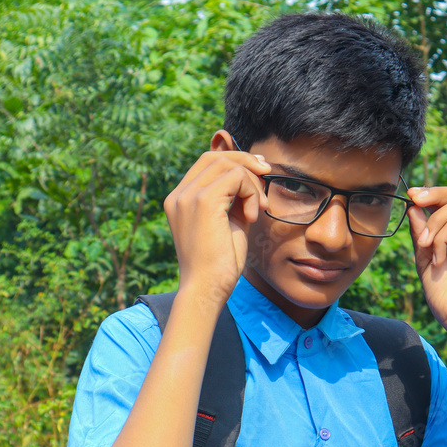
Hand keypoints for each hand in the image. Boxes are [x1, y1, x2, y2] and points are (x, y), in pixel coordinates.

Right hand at [163, 143, 270, 303]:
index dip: (235, 162)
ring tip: (259, 210)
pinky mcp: (203, 201)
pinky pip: (236, 177)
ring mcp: (188, 196)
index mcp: (180, 200)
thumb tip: (254, 179)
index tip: (259, 174)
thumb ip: (235, 201)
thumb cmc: (219, 266)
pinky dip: (252, 193)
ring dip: (252, 183)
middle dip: (246, 162)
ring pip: (227, 164)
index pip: (206, 164)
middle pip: (214, 156)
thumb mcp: (228, 225)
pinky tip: (253, 217)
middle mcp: (179, 195)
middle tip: (267, 176)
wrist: (206, 290)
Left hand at [407, 187, 446, 341]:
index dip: (431, 193)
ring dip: (435, 223)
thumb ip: (421, 234)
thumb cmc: (446, 297)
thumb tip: (414, 207)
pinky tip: (439, 259)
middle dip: (434, 194)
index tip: (410, 195)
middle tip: (414, 201)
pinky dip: (443, 238)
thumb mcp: (425, 260)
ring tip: (426, 247)